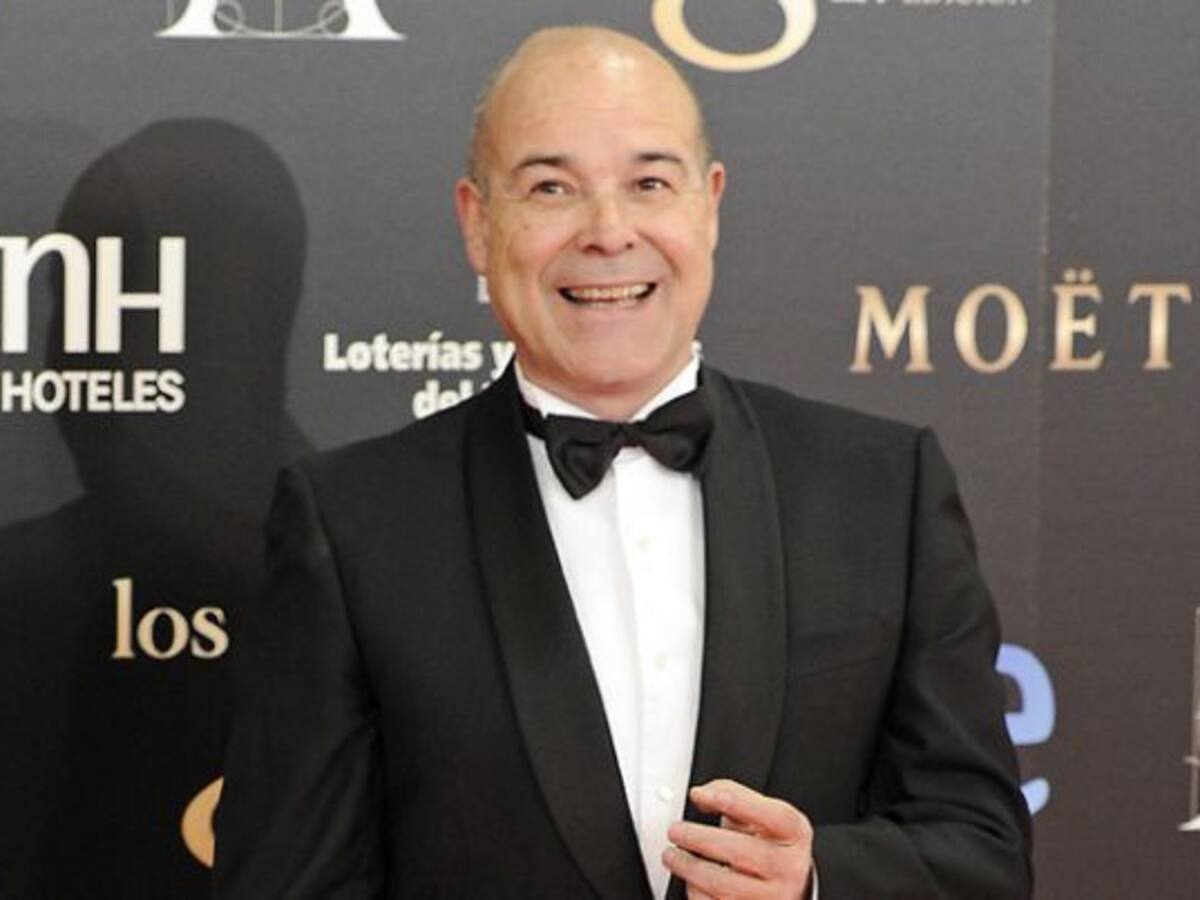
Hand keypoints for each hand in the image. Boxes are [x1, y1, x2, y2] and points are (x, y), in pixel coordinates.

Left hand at [662, 779, 813, 899]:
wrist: (789, 885)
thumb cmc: (769, 844)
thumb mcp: (763, 815)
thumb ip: (733, 795)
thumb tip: (700, 796)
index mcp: (794, 834)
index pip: (772, 815)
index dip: (738, 803)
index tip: (704, 795)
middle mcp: (789, 868)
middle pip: (741, 851)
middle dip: (700, 839)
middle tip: (675, 830)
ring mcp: (774, 897)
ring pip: (723, 885)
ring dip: (689, 868)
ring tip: (671, 855)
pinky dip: (695, 891)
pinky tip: (690, 879)